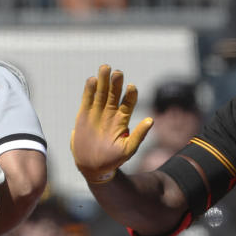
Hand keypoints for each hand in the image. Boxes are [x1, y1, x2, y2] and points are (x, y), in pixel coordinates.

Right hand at [70, 64, 152, 184]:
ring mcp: (97, 112)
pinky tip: (92, 80)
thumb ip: (139, 135)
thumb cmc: (112, 160)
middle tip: (117, 71)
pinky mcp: (84, 115)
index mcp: (122, 120)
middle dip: (116, 82)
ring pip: (101, 92)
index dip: (130, 94)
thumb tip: (151, 120)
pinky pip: (87, 99)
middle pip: (114, 93)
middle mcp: (110, 113)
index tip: (131, 87)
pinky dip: (89, 90)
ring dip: (103, 80)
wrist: (92, 167)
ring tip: (105, 68)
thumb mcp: (128, 149)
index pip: (128, 102)